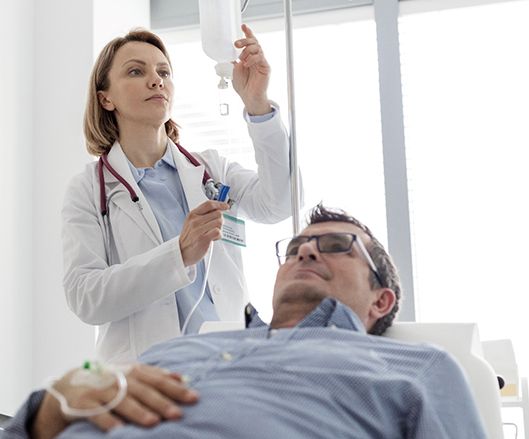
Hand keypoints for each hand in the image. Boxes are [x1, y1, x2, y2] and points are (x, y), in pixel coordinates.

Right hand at [31, 364, 198, 438]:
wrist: (70, 384)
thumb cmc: (109, 381)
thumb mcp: (132, 374)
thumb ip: (156, 375)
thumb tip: (182, 378)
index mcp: (134, 371)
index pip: (159, 379)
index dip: (177, 388)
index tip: (194, 397)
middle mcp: (120, 379)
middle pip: (144, 391)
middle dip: (162, 402)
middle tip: (178, 414)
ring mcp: (102, 390)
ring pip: (123, 401)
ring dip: (138, 412)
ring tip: (153, 422)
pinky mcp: (84, 403)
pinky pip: (97, 414)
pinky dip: (108, 421)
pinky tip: (119, 431)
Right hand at [179, 200, 228, 266]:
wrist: (182, 252)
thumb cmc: (189, 238)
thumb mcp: (192, 222)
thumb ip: (203, 215)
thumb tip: (218, 208)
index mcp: (192, 215)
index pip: (209, 204)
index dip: (220, 204)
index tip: (226, 206)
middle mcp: (195, 221)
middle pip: (217, 213)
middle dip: (219, 220)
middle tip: (214, 227)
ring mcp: (198, 230)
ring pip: (219, 222)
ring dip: (219, 228)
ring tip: (212, 233)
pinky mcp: (203, 239)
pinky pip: (218, 232)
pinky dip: (219, 236)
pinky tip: (213, 238)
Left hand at [232, 24, 271, 115]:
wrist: (248, 97)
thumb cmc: (243, 85)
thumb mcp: (233, 69)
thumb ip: (233, 59)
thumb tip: (227, 51)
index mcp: (249, 57)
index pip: (250, 42)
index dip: (247, 32)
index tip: (243, 26)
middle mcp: (256, 58)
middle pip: (254, 42)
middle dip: (244, 40)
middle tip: (236, 44)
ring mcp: (261, 62)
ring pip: (257, 47)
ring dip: (247, 50)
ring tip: (242, 59)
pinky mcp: (265, 67)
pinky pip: (260, 57)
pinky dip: (252, 58)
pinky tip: (246, 64)